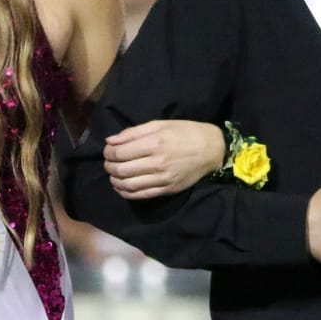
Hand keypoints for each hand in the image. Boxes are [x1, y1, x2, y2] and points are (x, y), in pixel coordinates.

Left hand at [105, 119, 226, 199]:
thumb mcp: (160, 124)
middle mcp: (157, 162)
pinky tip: (122, 187)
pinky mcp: (167, 189)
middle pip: (121, 169)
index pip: (120, 153)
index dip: (108, 153)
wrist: (212, 149)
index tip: (108, 151)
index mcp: (154, 143)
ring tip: (114, 175)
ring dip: (115, 181)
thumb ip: (133, 132)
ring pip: (129, 185)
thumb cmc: (185, 132)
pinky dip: (126, 193)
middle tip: (108, 163)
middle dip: (109, 166)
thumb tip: (110, 141)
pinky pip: (141, 195)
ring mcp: (162, 178)